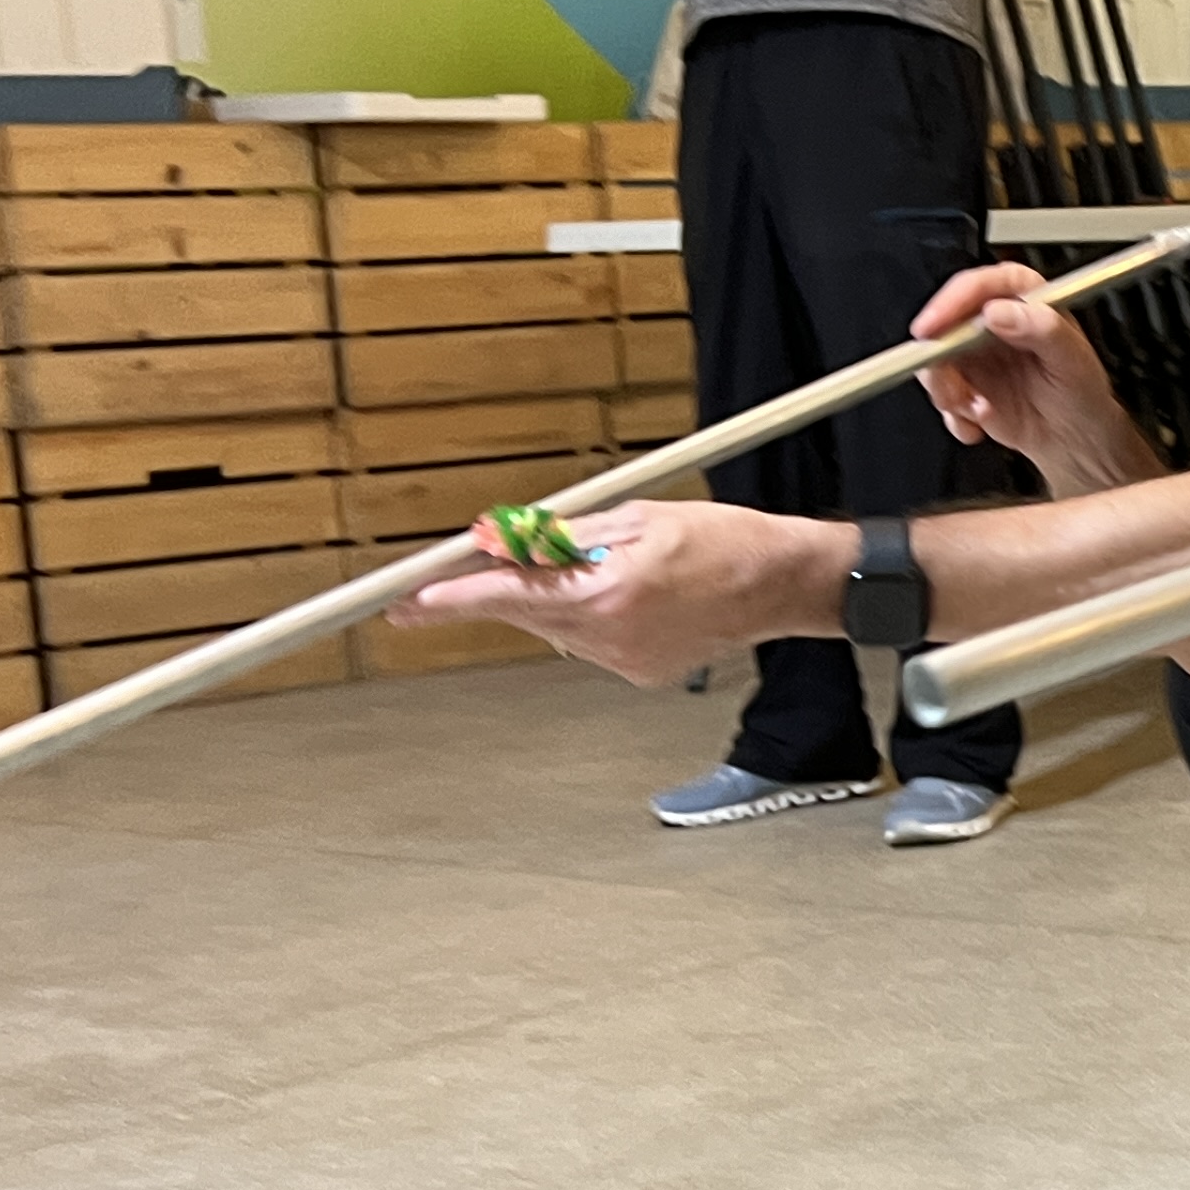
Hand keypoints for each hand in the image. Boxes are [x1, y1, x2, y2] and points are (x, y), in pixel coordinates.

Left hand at [402, 502, 835, 683]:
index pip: (508, 594)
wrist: (783, 583)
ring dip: (553, 601)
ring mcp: (624, 660)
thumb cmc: (724, 541)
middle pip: (523, 615)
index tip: (407, 604)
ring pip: (555, 629)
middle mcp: (609, 635)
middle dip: (494, 594)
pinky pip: (589, 643)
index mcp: (605, 590)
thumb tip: (507, 542)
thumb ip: (567, 534)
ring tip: (604, 573)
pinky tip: (634, 599)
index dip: (451, 599)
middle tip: (442, 590)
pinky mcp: (639, 672)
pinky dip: (591, 620)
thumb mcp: (638, 517)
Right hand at [909, 262, 1148, 485]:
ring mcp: (973, 354)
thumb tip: (999, 312)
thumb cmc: (1082, 390)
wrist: (1076, 437)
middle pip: (942, 324)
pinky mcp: (963, 385)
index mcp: (1021, 298)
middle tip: (952, 386)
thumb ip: (1042, 328)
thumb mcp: (1073, 358)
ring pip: (933, 362)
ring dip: (948, 393)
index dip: (950, 302)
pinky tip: (981, 425)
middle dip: (938, 358)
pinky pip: (940, 396)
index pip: (978, 287)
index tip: (934, 326)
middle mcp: (990, 322)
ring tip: (981, 410)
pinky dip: (955, 418)